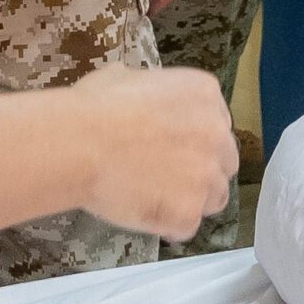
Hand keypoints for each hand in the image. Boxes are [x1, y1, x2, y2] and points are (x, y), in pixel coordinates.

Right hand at [63, 65, 237, 241]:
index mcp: (204, 95)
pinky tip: (147, 217)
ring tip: (157, 200)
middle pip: (223, 161)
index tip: (174, 147)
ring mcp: (206, 175)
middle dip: (201, 169)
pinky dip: (170, 226)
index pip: (217, 124)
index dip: (196, 140)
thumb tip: (138, 94)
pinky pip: (188, 226)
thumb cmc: (96, 106)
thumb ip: (149, 89)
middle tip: (167, 175)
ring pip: (215, 196)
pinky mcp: (189, 210)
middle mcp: (216, 133)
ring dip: (192, 199)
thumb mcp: (126, 76)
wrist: (80, 143)